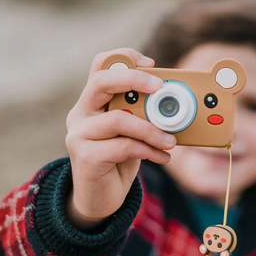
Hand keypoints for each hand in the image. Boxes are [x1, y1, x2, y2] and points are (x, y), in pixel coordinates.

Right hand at [64, 48, 175, 229]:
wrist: (100, 198)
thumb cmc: (119, 159)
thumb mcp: (132, 131)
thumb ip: (143, 114)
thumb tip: (177, 101)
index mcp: (92, 101)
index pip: (100, 65)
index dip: (125, 57)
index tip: (152, 64)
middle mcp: (80, 113)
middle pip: (101, 82)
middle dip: (134, 80)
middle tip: (161, 88)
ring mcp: (79, 135)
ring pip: (119, 119)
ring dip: (152, 129)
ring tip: (171, 141)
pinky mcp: (85, 157)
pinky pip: (124, 146)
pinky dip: (149, 150)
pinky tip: (162, 157)